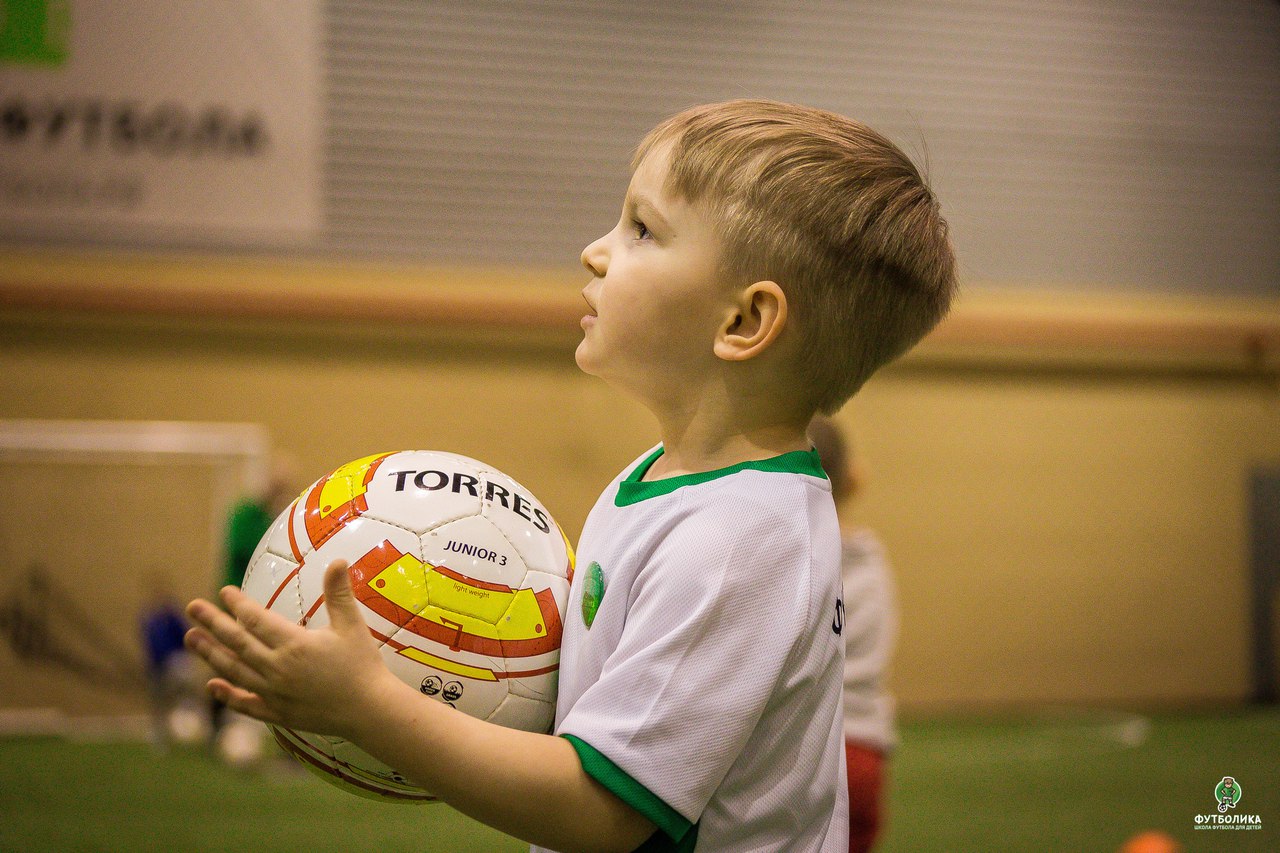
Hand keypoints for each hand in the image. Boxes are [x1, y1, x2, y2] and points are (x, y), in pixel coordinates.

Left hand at [185, 559, 395, 737]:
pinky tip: (211, 685)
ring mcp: (274, 693)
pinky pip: (246, 704)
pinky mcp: (277, 713)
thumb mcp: (352, 625)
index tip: (225, 592)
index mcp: (294, 644)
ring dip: (210, 653)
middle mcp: (277, 669)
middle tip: (192, 607)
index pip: (257, 620)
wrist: (369, 711)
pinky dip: (227, 695)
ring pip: (234, 671)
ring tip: (191, 638)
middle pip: (237, 642)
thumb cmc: (362, 665)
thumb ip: (339, 594)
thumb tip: (338, 559)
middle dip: (213, 623)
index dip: (238, 604)